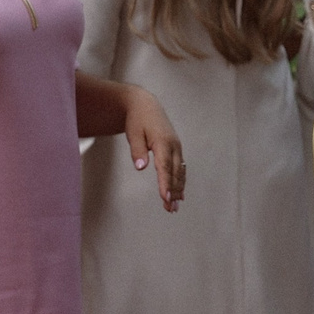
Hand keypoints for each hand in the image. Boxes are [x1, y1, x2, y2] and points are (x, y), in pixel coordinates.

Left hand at [122, 85, 185, 212]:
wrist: (146, 105)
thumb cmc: (137, 120)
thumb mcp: (133, 133)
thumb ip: (137, 151)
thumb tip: (141, 167)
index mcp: (163, 142)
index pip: (164, 167)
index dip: (165, 184)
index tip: (165, 198)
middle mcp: (173, 145)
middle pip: (174, 172)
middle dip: (173, 192)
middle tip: (170, 209)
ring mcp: (176, 147)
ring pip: (179, 172)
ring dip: (178, 190)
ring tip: (174, 207)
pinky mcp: (176, 149)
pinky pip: (180, 168)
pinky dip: (180, 182)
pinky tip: (179, 194)